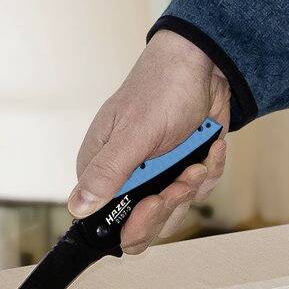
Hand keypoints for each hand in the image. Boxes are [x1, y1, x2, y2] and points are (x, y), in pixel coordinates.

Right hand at [71, 29, 231, 252]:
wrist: (203, 64)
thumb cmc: (163, 88)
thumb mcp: (135, 133)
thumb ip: (108, 172)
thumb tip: (77, 207)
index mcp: (102, 170)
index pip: (107, 221)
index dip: (134, 224)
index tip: (154, 203)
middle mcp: (126, 176)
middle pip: (146, 225)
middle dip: (170, 204)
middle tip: (183, 179)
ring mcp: (156, 174)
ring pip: (176, 210)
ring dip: (193, 186)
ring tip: (198, 159)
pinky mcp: (182, 169)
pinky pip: (199, 190)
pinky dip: (210, 170)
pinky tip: (211, 146)